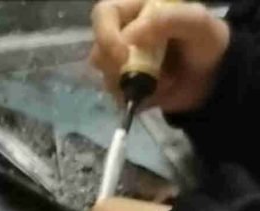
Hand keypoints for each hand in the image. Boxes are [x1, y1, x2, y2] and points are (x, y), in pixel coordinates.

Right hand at [90, 0, 229, 113]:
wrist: (214, 78)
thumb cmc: (205, 41)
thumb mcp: (197, 21)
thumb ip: (168, 20)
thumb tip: (131, 37)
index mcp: (136, 10)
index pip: (104, 14)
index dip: (106, 34)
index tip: (123, 55)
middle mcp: (123, 34)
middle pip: (99, 50)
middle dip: (117, 66)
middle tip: (140, 76)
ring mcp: (122, 63)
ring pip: (105, 76)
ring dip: (131, 83)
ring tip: (161, 82)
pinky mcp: (126, 88)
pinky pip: (117, 97)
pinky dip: (137, 98)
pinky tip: (157, 93)